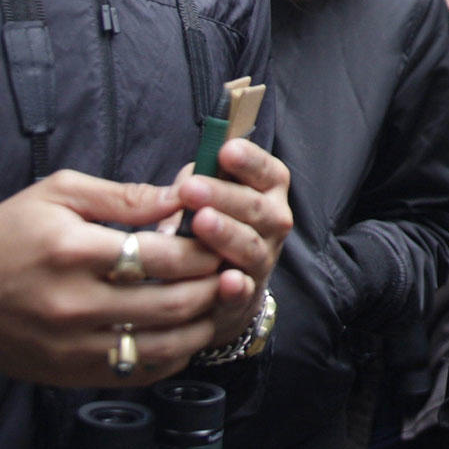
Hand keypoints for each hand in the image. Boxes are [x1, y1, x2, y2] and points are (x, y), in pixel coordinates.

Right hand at [0, 171, 228, 386]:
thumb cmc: (9, 235)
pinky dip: (173, 355)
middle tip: (233, 269)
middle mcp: (77, 305)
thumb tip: (182, 195)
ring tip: (220, 301)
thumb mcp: (59, 194)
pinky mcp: (73, 374)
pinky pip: (140, 371)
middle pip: (172, 302)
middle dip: (213, 285)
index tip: (220, 236)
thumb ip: (124, 197)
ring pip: (164, 344)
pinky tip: (187, 334)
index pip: (162, 254)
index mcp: (75, 251)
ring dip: (203, 324)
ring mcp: (75, 346)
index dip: (203, 247)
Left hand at [178, 137, 292, 349]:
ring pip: (251, 247)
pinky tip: (227, 281)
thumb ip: (191, 186)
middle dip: (224, 196)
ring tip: (200, 222)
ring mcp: (262, 261)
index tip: (225, 150)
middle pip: (256, 208)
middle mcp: (272, 225)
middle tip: (190, 187)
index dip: (250, 161)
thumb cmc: (207, 226)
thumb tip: (175, 188)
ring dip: (227, 234)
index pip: (268, 172)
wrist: (220, 287)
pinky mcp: (245, 298)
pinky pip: (244, 293)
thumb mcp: (201, 197)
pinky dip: (237, 288)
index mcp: (266, 193)